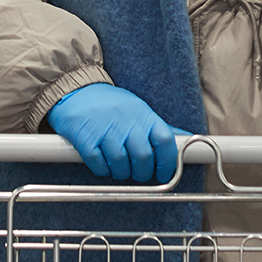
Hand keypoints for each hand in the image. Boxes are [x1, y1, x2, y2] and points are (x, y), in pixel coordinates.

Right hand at [45, 84, 184, 183]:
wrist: (75, 89)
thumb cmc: (110, 103)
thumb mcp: (137, 109)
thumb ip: (158, 127)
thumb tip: (186, 139)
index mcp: (143, 114)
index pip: (165, 140)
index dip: (167, 162)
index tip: (163, 173)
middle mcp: (126, 121)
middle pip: (143, 158)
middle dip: (142, 173)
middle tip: (137, 173)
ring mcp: (105, 130)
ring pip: (121, 165)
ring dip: (121, 173)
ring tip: (118, 166)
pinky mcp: (85, 138)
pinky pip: (99, 165)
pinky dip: (102, 170)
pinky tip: (102, 162)